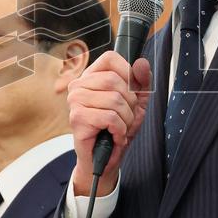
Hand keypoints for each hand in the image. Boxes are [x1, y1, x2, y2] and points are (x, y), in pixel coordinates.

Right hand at [67, 51, 151, 196]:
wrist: (105, 159)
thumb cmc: (117, 128)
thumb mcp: (136, 102)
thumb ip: (142, 81)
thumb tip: (141, 63)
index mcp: (92, 76)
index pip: (110, 58)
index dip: (127, 72)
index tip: (132, 90)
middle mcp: (79, 85)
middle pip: (115, 80)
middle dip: (130, 103)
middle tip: (125, 117)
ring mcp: (75, 100)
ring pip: (115, 100)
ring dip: (125, 119)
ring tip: (119, 128)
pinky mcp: (77, 118)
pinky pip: (110, 117)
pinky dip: (119, 130)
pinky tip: (114, 135)